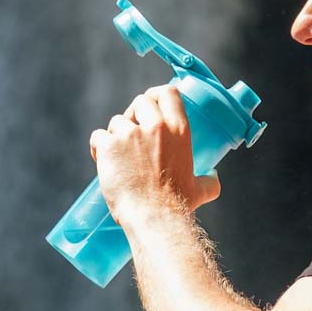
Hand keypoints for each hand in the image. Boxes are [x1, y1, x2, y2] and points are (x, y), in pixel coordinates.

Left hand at [89, 85, 221, 224]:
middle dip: (134, 114)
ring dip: (115, 135)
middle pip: (140, 102)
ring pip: (117, 121)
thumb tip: (214, 179)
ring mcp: (130, 134)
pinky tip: (103, 161)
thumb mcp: (199, 190)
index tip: (151, 105)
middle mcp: (156, 126)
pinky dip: (98, 148)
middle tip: (131, 132)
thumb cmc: (177, 205)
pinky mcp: (109, 145)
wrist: (153, 217)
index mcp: (179, 130)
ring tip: (118, 157)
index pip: (168, 93)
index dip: (156, 95)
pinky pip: (98, 136)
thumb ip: (209, 182)